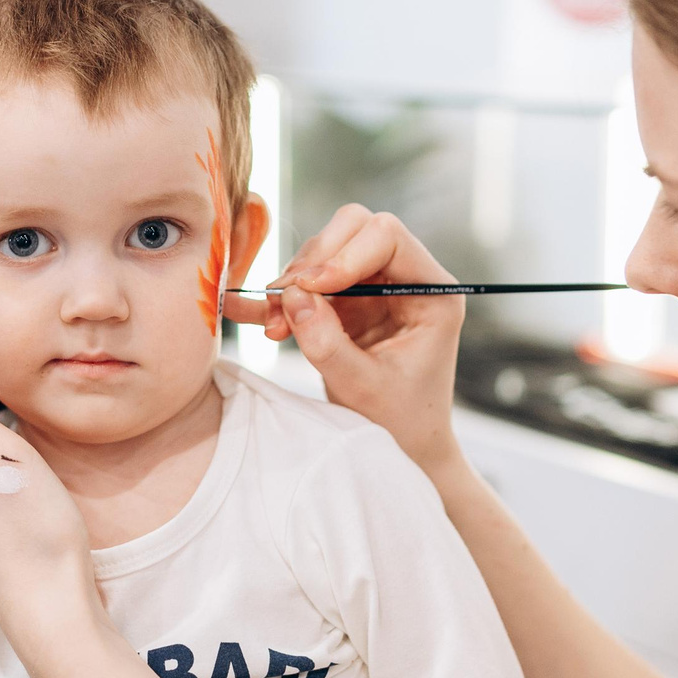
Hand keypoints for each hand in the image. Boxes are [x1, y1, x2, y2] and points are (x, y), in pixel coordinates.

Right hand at [226, 205, 467, 474]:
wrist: (405, 448)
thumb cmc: (400, 422)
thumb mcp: (362, 388)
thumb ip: (328, 342)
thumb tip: (292, 296)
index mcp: (433, 291)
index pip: (388, 236)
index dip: (343, 254)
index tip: (307, 289)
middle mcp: (406, 278)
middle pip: (354, 229)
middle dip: (312, 262)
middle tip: (284, 302)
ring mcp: (375, 286)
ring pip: (325, 251)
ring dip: (291, 284)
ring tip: (273, 329)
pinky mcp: (348, 302)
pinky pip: (309, 283)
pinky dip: (280, 297)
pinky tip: (244, 309)